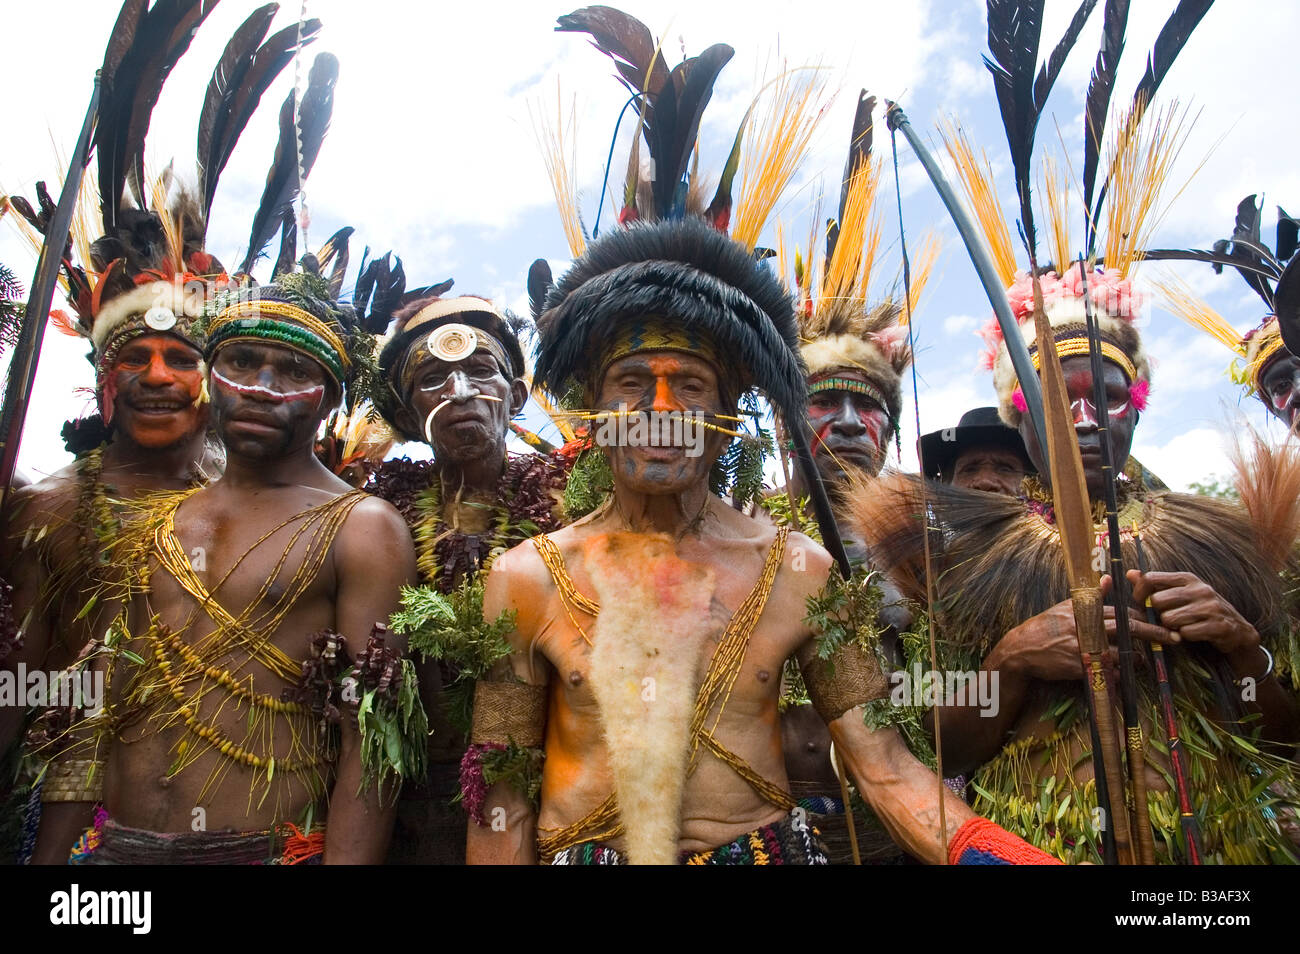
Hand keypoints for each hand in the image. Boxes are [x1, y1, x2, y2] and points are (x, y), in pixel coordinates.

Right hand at [994, 577, 1166, 681]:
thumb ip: (1091, 597)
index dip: (1143, 618)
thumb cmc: (1046, 627)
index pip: (1121, 612)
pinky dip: (1119, 673)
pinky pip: (1108, 671)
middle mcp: (1086, 626)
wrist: (1021, 650)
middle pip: (1127, 628)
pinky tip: (1122, 674)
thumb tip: (1108, 578)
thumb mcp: (1066, 607)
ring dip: (1137, 658)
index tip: (1159, 622)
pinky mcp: (1079, 665)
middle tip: (1173, 638)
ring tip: (1143, 660)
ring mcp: (1083, 647)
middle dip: (1154, 633)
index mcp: (1084, 610)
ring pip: (1121, 652)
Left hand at [1125, 569, 1259, 659]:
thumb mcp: (1180, 594)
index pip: (1151, 578)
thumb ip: (1155, 585)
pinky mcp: (1219, 625)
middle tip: (1167, 619)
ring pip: (1169, 619)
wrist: (1237, 630)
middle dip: (1157, 614)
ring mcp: (1211, 606)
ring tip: (1182, 626)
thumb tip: (1130, 573)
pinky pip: (1186, 633)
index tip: (1141, 603)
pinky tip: (1193, 634)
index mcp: (1187, 578)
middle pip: (1156, 601)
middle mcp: (1200, 589)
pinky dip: (1186, 637)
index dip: (1139, 593)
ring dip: (1172, 627)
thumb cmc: (1201, 611)